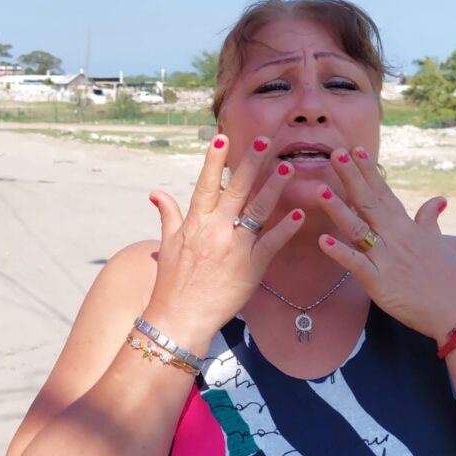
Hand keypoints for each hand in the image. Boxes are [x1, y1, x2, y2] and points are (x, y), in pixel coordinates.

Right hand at [145, 134, 305, 343]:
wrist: (180, 318)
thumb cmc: (172, 282)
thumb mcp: (166, 244)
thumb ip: (168, 214)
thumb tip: (156, 192)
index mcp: (194, 223)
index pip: (205, 184)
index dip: (214, 160)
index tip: (223, 137)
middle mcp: (214, 230)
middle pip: (236, 190)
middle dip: (251, 163)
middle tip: (266, 140)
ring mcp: (234, 249)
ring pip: (257, 211)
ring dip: (273, 188)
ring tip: (287, 167)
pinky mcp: (251, 268)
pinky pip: (271, 244)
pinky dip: (285, 228)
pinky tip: (298, 213)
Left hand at [316, 147, 455, 341]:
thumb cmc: (455, 277)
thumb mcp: (442, 243)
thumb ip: (430, 221)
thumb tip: (438, 199)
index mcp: (407, 228)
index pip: (384, 194)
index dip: (369, 172)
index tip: (355, 150)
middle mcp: (395, 238)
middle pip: (369, 202)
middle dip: (351, 178)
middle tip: (335, 153)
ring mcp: (387, 260)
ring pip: (358, 229)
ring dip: (338, 209)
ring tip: (320, 190)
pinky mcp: (381, 284)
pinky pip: (357, 266)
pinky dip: (340, 253)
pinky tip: (322, 240)